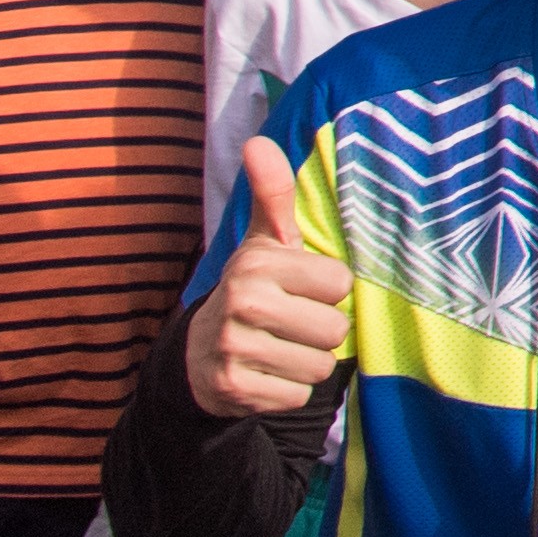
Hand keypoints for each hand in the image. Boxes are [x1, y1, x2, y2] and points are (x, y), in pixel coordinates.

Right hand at [190, 139, 349, 412]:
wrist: (198, 356)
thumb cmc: (252, 288)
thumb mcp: (264, 241)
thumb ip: (273, 193)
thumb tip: (258, 141)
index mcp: (256, 264)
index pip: (339, 283)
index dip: (327, 290)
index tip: (301, 289)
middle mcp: (242, 303)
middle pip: (335, 329)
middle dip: (321, 331)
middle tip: (292, 324)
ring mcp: (234, 349)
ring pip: (319, 365)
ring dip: (307, 362)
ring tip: (280, 348)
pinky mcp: (233, 390)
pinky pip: (297, 395)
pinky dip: (288, 390)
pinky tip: (266, 375)